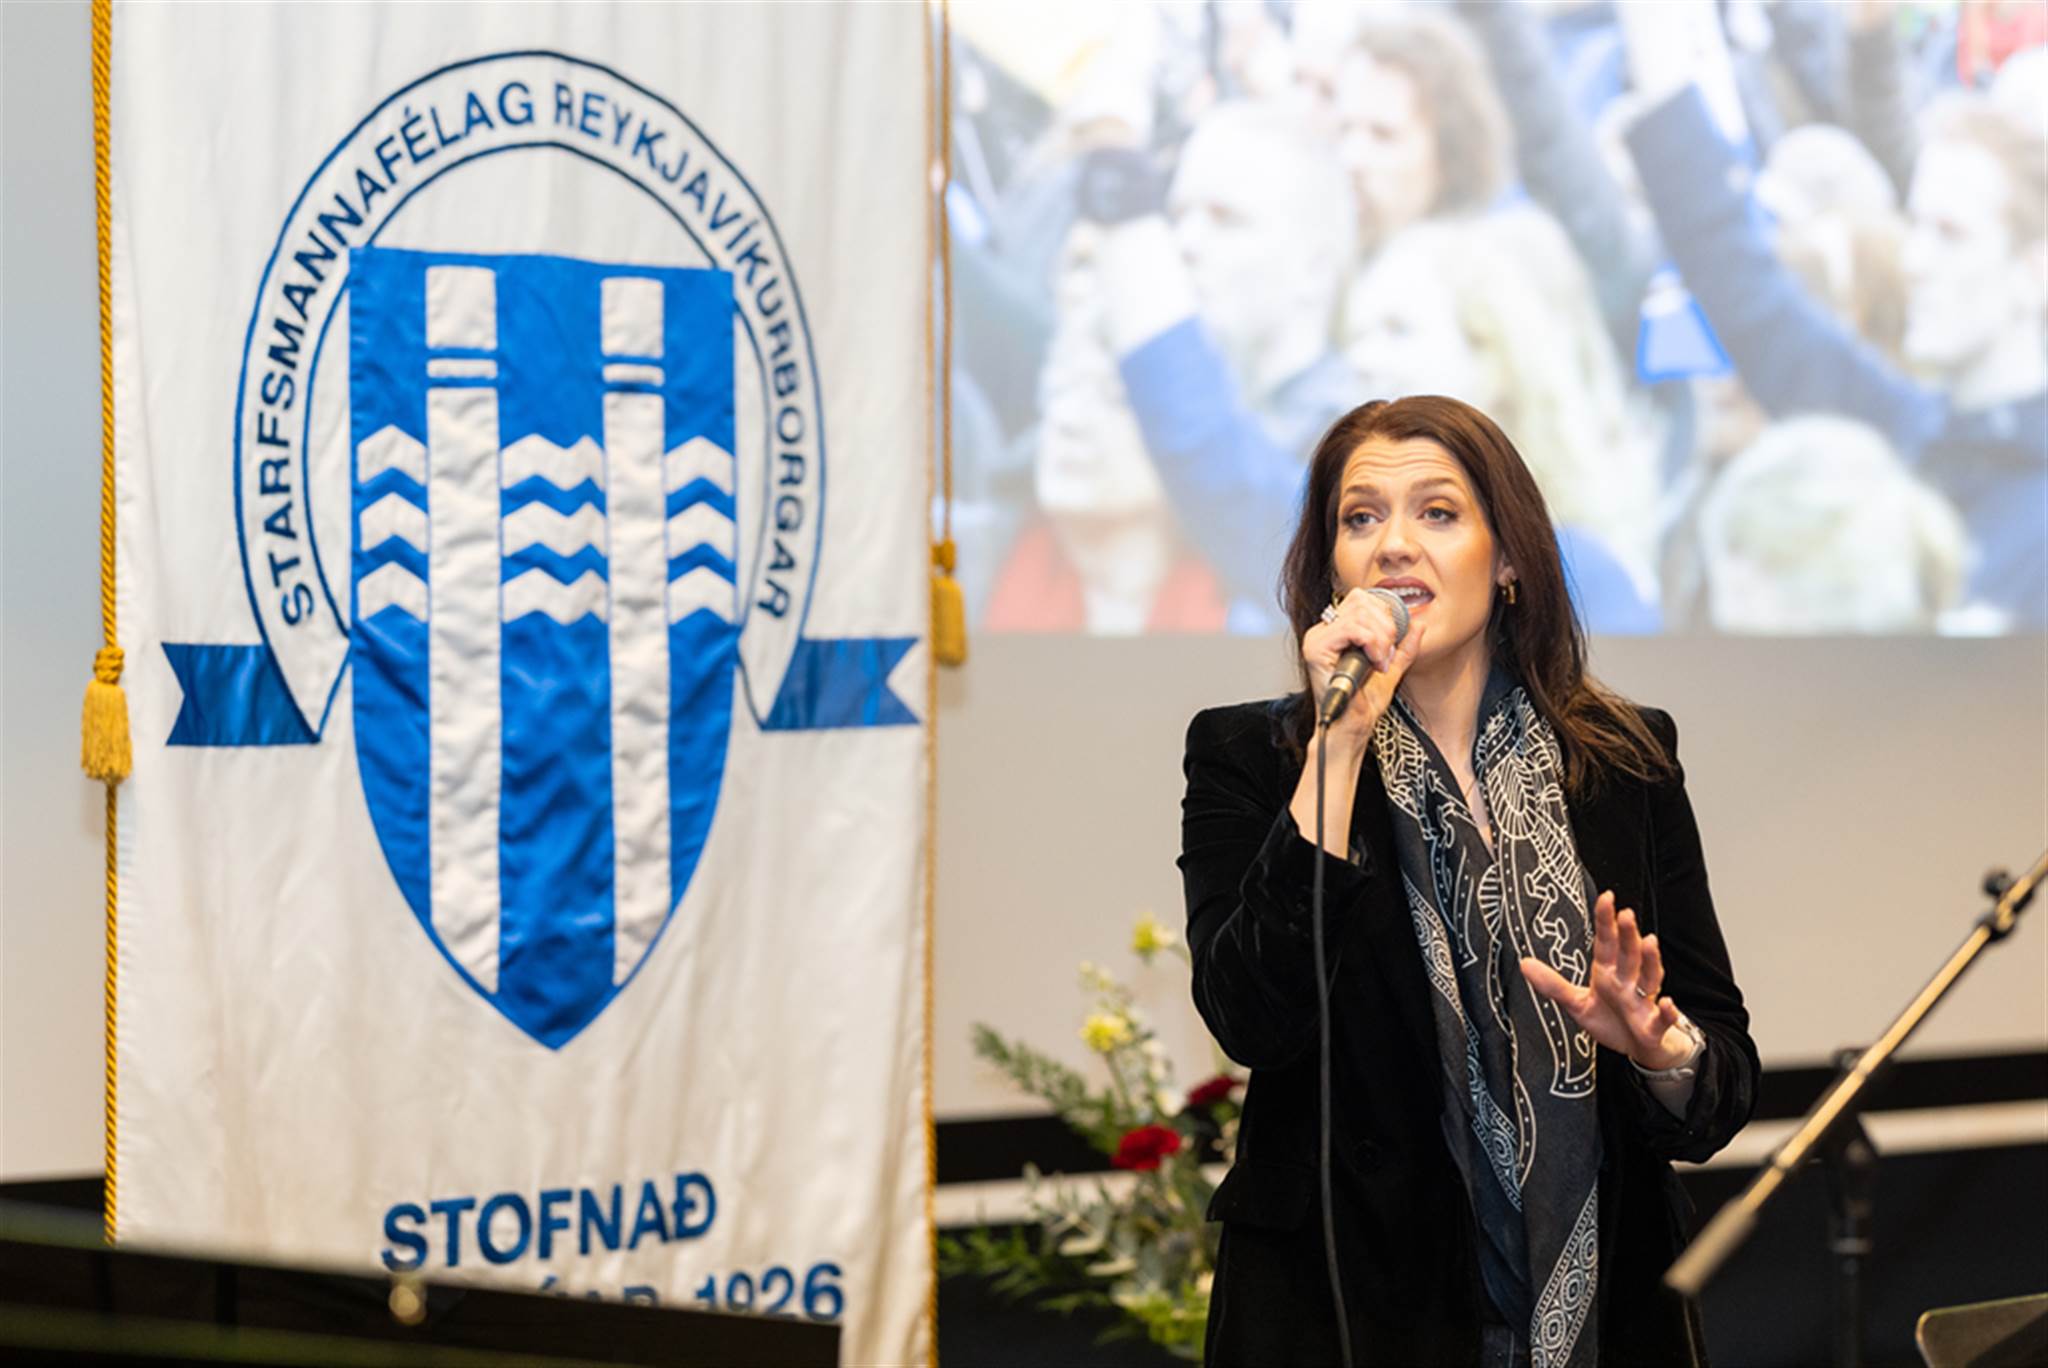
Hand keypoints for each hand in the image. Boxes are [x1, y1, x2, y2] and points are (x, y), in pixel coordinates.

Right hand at [1302, 588, 1425, 748]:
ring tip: (1381, 662)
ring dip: (1380, 638)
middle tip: (1388, 654)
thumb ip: (1403, 648)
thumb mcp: (1391, 670)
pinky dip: (1370, 643)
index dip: (1385, 615)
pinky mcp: (1316, 649)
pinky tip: (1374, 662)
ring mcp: (1317, 639)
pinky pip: (1350, 628)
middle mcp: (1324, 631)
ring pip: (1358, 613)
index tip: (1393, 642)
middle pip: (1361, 600)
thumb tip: (1418, 624)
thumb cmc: (1363, 704)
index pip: (1362, 600)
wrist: (1351, 727)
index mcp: (1336, 631)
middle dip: (1385, 626)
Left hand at [1519, 891, 1696, 1070]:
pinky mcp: (1653, 1027)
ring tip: (1649, 942)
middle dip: (1627, 934)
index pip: (1607, 942)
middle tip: (1625, 914)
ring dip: (1650, 960)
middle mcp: (1628, 982)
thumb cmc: (1610, 1020)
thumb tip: (1524, 963)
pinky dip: (1667, 1012)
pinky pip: (1662, 1019)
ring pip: (1649, 977)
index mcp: (1608, 973)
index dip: (1606, 921)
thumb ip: (1553, 984)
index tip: (1606, 897)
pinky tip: (1668, 1003)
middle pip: (1628, 954)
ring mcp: (1642, 1002)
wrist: (1636, 1048)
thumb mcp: (1576, 1003)